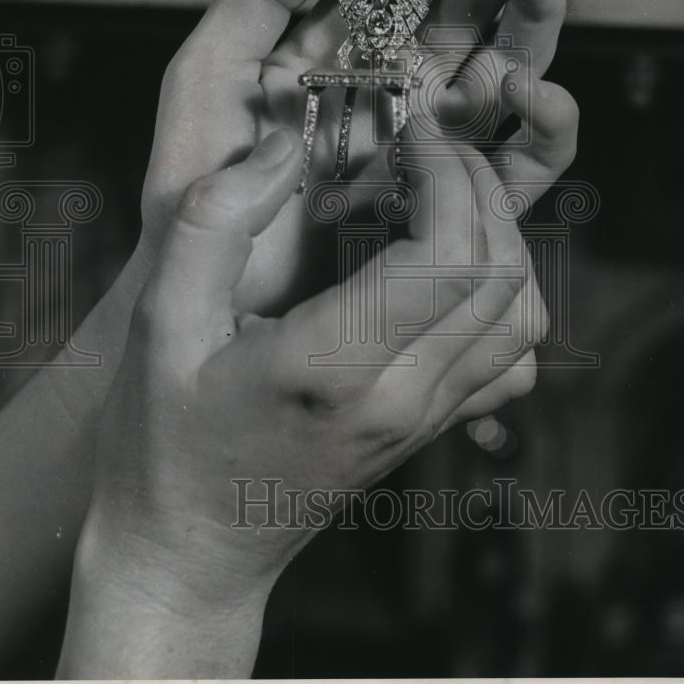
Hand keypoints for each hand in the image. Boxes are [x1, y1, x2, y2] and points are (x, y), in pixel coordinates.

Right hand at [57, 123, 546, 678]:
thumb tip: (286, 149)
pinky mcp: (432, 431)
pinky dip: (504, 299)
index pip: (449, 254)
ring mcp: (426, 421)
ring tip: (445, 199)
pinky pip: (510, 360)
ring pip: (522, 316)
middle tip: (430, 150)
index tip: (414, 131)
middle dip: (479, 188)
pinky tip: (452, 272)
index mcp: (335, 366)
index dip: (448, 173)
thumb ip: (217, 222)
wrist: (192, 552)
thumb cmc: (165, 439)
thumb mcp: (161, 322)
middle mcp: (401, 397)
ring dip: (500, 238)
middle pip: (501, 272)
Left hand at [135, 0, 576, 317]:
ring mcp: (436, 146)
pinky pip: (523, 163)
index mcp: (347, 49)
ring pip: (510, 65)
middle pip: (470, 2)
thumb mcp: (208, 75)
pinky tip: (525, 87)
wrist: (203, 289)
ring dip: (533, 14)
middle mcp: (401, 88)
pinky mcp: (458, 208)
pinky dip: (544, 123)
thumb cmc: (193, 185)